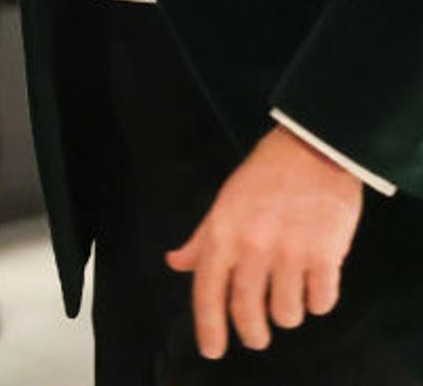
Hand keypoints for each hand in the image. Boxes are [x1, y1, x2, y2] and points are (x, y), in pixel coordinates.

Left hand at [165, 125, 363, 359]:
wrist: (311, 151)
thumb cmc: (263, 176)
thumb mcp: (223, 203)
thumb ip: (201, 239)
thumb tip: (175, 262)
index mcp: (223, 232)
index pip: (207, 290)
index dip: (208, 327)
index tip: (212, 350)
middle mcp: (253, 246)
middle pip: (246, 312)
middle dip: (251, 334)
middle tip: (256, 336)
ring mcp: (290, 253)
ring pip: (286, 314)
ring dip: (287, 312)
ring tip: (288, 292)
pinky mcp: (326, 257)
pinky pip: (321, 303)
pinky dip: (318, 301)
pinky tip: (314, 283)